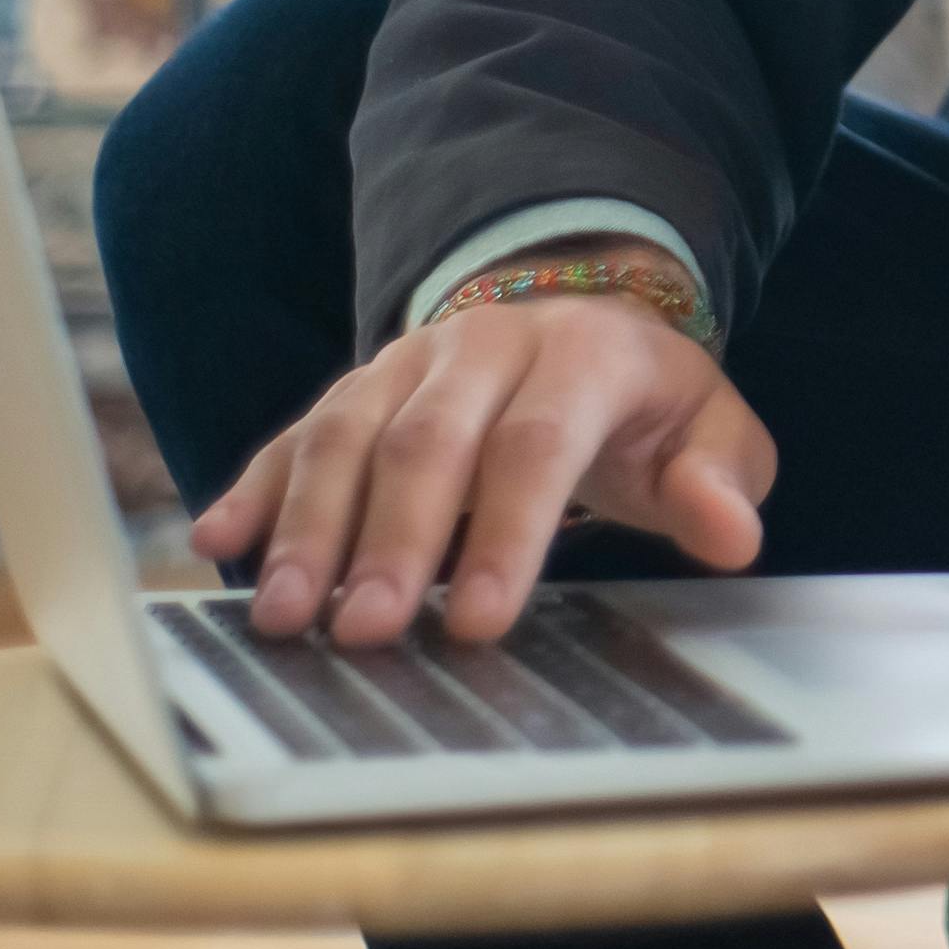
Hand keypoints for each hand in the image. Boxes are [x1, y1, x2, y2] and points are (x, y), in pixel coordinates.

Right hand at [186, 244, 775, 646]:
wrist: (584, 318)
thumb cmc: (648, 406)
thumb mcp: (710, 432)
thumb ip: (720, 481)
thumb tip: (730, 532)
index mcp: (584, 353)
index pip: (538, 444)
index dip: (507, 534)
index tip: (479, 622)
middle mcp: (485, 345)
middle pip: (427, 442)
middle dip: (392, 541)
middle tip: (364, 631)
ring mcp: (409, 362)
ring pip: (347, 433)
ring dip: (310, 526)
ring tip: (285, 614)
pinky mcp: (357, 387)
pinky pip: (296, 431)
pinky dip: (255, 485)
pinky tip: (218, 539)